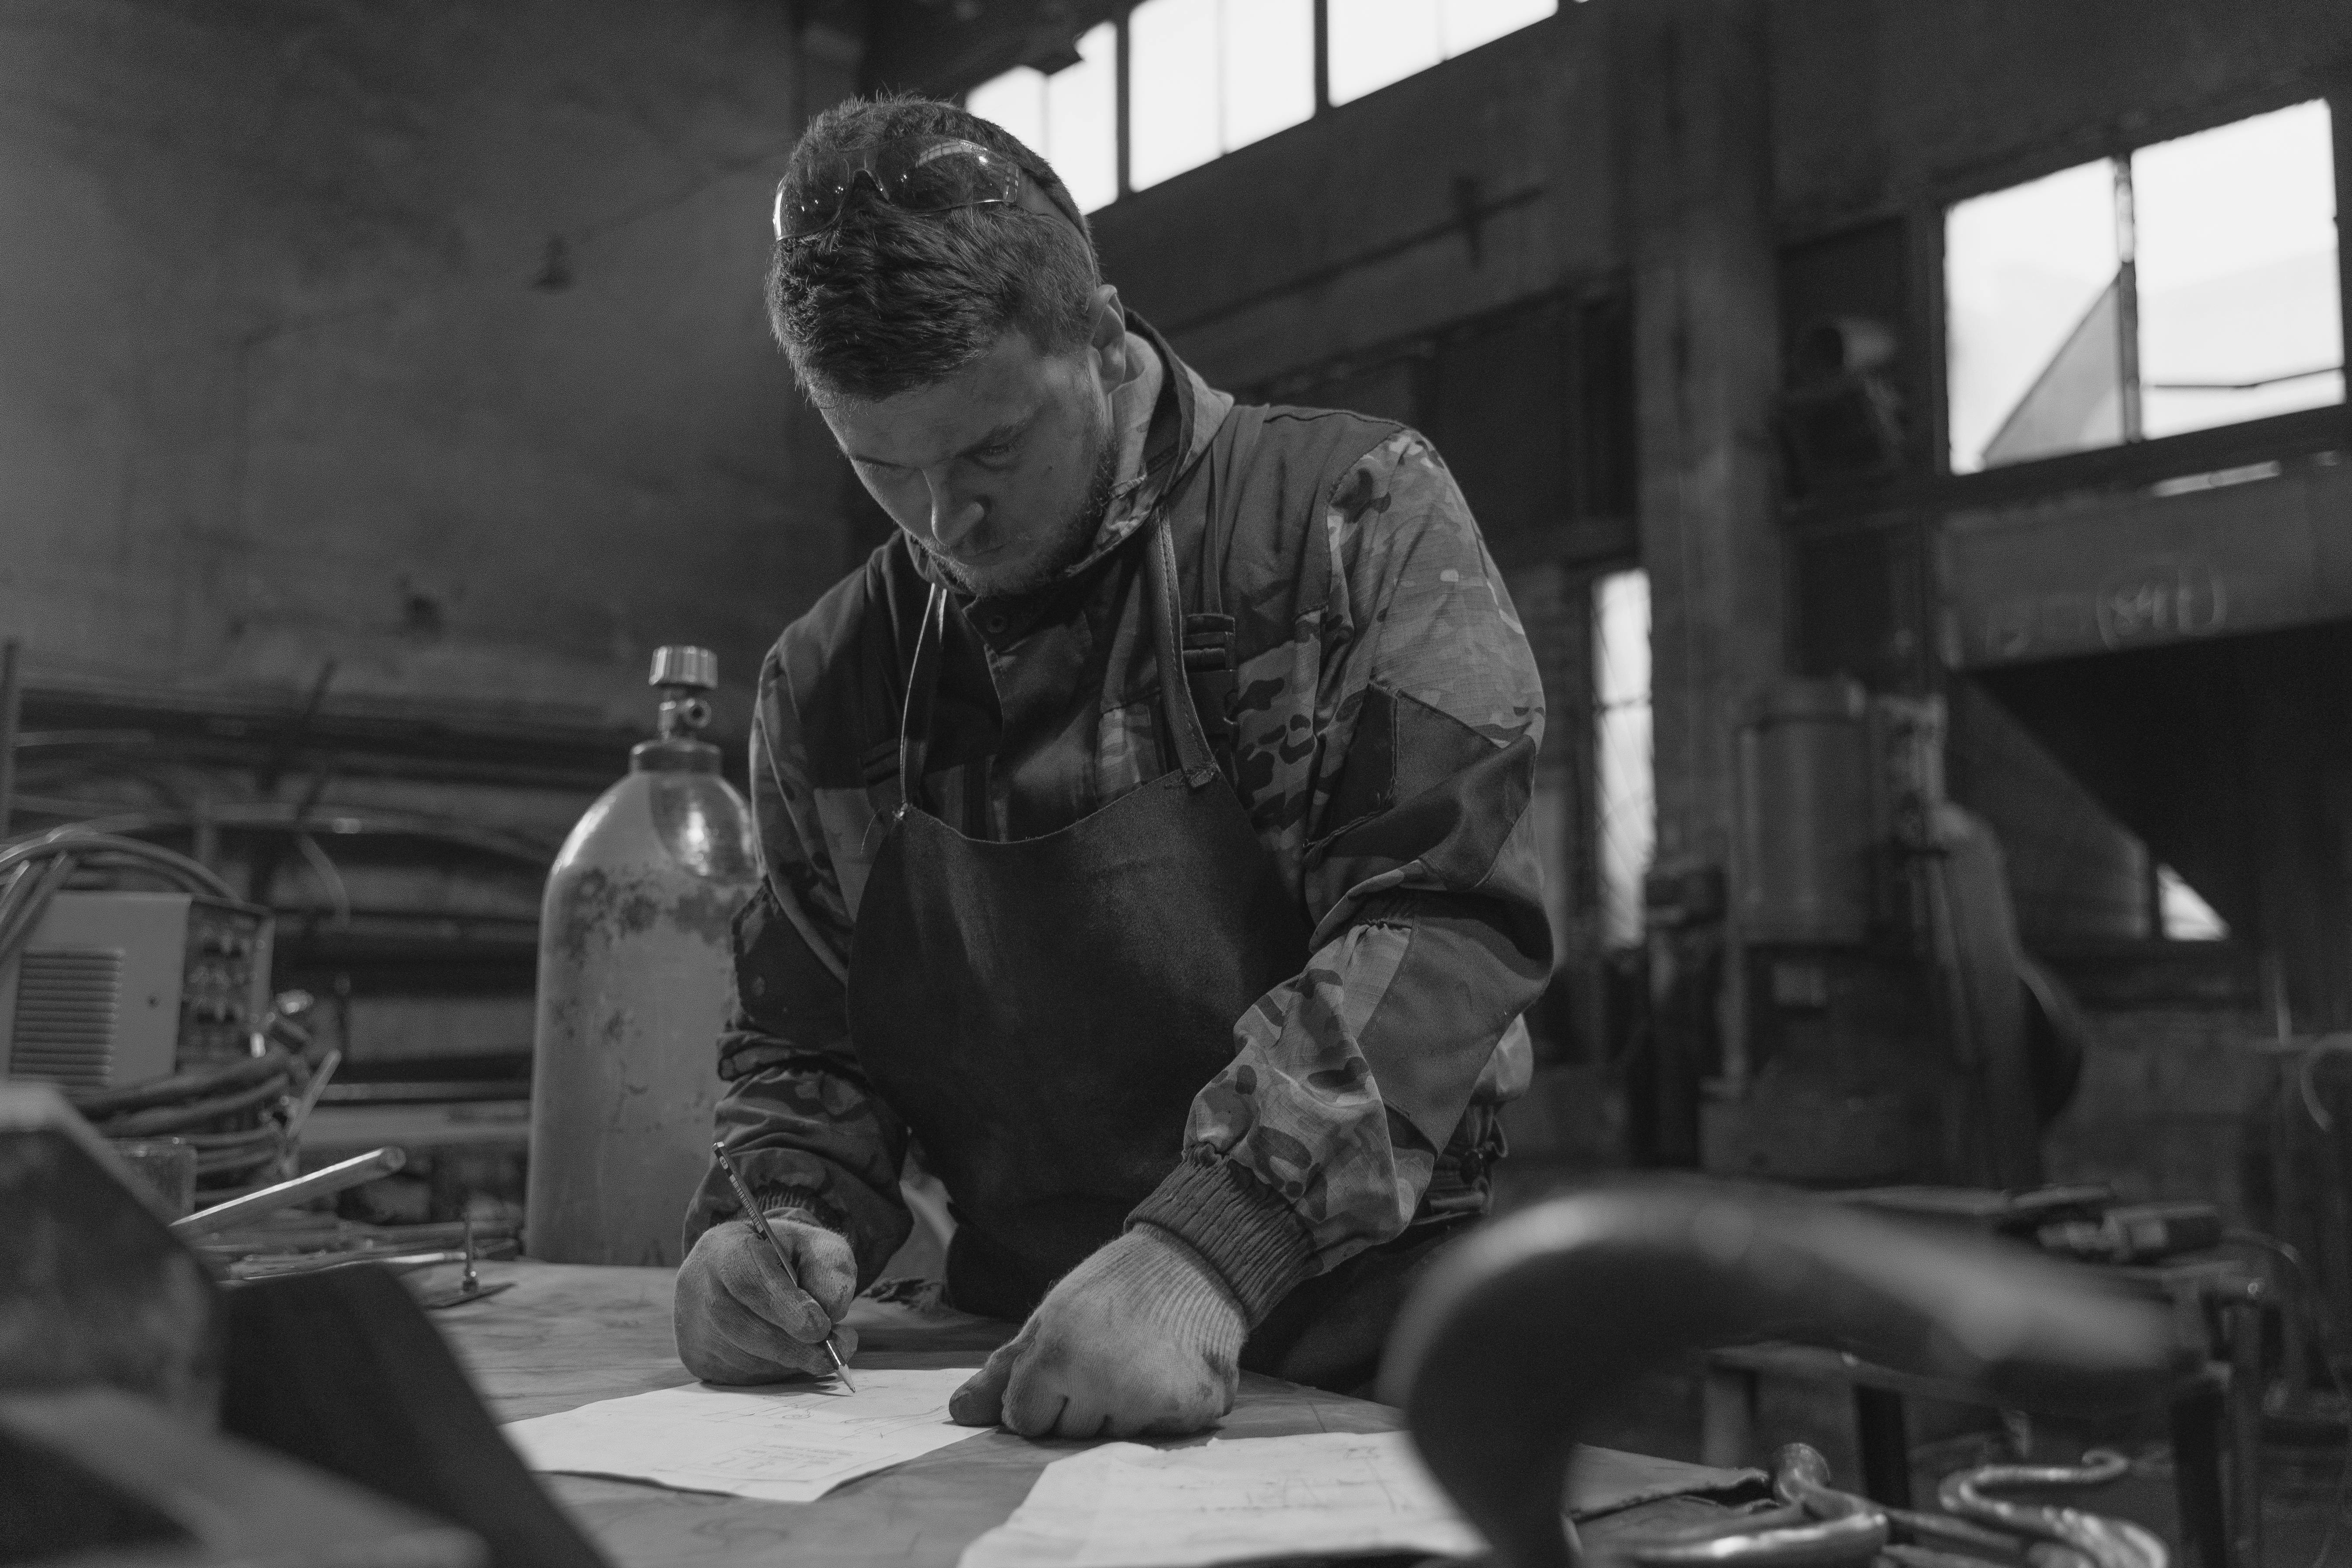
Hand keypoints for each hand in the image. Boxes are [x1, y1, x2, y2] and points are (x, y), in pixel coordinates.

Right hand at [674, 1214, 858, 1383]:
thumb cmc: (785, 1257)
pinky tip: (790, 1355)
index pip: (745, 1278)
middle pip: (737, 1323)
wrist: (745, 1269)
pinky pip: (737, 1375)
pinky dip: (773, 1371)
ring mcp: (691, 1325)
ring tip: (820, 1351)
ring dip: (787, 1361)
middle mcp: (696, 1286)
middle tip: (831, 1354)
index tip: (819, 1327)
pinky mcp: (696, 1357)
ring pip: (740, 1356)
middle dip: (789, 1345)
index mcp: (723, 1247)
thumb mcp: (815, 1246)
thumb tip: (831, 1310)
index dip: (782, 1305)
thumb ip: (829, 1269)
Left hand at [948, 1227, 1244, 1438]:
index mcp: (1057, 1355)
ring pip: (1110, 1440)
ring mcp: (1149, 1400)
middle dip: (1080, 1404)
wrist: (1194, 1261)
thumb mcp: (1051, 1317)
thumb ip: (1005, 1371)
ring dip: (1121, 1411)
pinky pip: (1157, 1436)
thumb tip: (957, 1413)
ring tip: (1140, 1360)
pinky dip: (1163, 1412)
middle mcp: (1101, 1382)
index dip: (1041, 1393)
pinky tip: (1169, 1372)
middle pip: (1066, 1436)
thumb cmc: (1114, 1288)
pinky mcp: (1192, 1410)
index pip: (1024, 1421)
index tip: (1068, 1361)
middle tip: (1108, 1354)